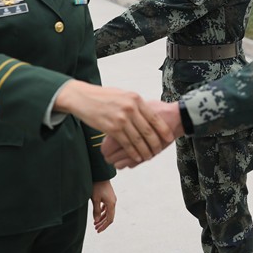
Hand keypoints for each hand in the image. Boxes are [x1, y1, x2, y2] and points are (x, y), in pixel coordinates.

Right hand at [55, 80, 173, 162]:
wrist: (82, 98)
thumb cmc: (103, 96)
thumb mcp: (123, 95)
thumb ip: (136, 104)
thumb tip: (148, 112)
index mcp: (135, 99)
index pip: (154, 117)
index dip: (163, 130)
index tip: (169, 137)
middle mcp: (130, 108)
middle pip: (148, 130)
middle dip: (156, 143)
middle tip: (160, 150)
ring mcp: (121, 119)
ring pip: (138, 139)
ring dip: (146, 150)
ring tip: (150, 156)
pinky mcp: (111, 129)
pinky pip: (126, 143)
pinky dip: (133, 152)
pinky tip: (137, 157)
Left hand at [90, 180, 115, 232]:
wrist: (101, 174)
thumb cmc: (97, 186)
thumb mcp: (95, 199)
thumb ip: (96, 211)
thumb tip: (96, 221)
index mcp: (111, 204)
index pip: (109, 219)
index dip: (104, 226)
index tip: (98, 231)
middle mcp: (113, 202)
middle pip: (110, 216)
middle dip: (103, 223)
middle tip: (96, 229)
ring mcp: (112, 199)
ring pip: (108, 212)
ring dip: (102, 218)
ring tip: (95, 223)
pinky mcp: (110, 196)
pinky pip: (107, 207)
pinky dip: (103, 212)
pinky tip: (98, 214)